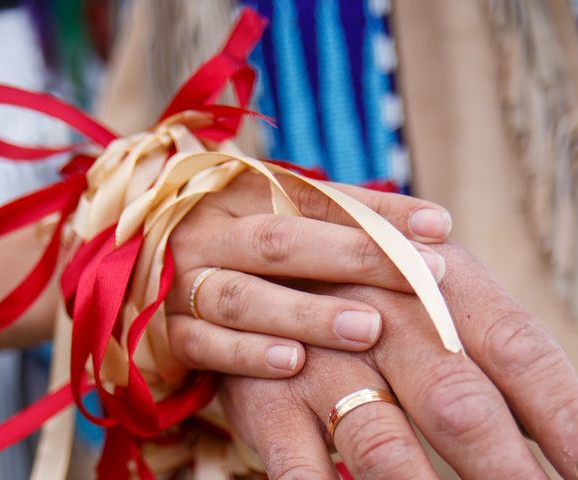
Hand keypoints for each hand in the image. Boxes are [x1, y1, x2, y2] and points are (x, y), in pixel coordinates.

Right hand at [165, 171, 451, 377]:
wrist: (138, 268)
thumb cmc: (235, 245)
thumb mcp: (276, 218)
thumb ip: (339, 221)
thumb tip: (431, 229)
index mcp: (239, 194)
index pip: (316, 197)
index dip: (378, 213)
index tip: (440, 226)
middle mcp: (209, 233)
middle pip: (282, 242)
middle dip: (354, 258)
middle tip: (421, 276)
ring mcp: (183, 283)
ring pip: (245, 297)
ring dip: (307, 313)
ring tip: (369, 328)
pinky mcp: (167, 332)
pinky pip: (206, 344)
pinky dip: (249, 354)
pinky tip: (295, 362)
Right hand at [220, 242, 577, 478]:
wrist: (265, 262)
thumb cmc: (369, 285)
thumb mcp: (431, 284)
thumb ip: (490, 333)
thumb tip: (574, 415)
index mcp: (436, 283)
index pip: (518, 351)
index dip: (570, 419)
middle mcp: (381, 318)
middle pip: (458, 405)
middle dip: (508, 474)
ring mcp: (321, 361)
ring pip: (382, 445)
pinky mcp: (271, 398)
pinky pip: (300, 466)